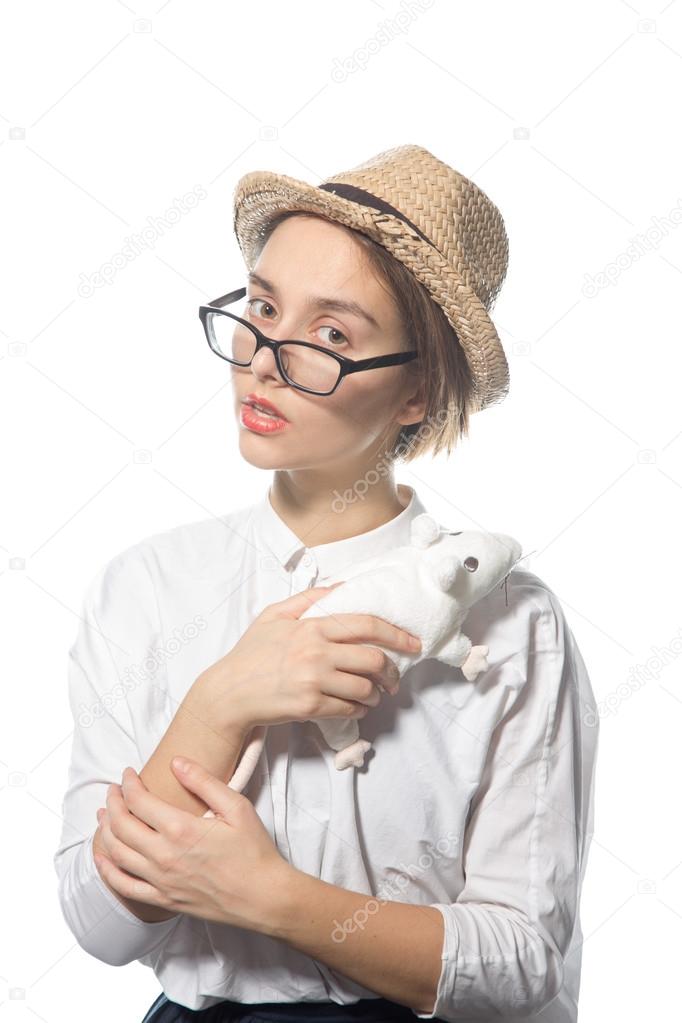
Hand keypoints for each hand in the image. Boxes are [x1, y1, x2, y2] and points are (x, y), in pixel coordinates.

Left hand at [94, 760, 290, 930]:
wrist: (263, 896)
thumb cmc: (254, 851)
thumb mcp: (237, 807)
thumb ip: (204, 782)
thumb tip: (176, 762)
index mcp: (181, 829)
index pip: (139, 801)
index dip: (128, 784)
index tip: (128, 773)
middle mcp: (164, 856)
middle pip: (121, 825)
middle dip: (112, 802)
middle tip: (114, 790)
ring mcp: (161, 881)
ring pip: (117, 853)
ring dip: (105, 830)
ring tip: (104, 814)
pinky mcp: (163, 900)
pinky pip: (124, 886)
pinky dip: (107, 869)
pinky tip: (102, 856)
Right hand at [196, 584, 421, 731]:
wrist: (228, 693)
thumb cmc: (251, 654)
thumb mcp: (274, 615)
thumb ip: (308, 599)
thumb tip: (343, 585)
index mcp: (311, 627)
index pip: (366, 625)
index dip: (396, 634)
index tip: (412, 643)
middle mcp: (315, 652)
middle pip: (373, 659)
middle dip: (392, 671)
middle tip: (394, 678)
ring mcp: (314, 681)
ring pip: (365, 688)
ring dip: (377, 694)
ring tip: (374, 694)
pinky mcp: (310, 707)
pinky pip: (350, 709)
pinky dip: (360, 709)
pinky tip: (357, 707)